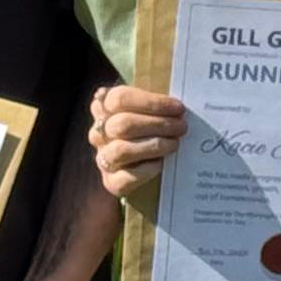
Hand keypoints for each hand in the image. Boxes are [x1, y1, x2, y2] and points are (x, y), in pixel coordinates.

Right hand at [87, 85, 187, 200]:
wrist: (145, 166)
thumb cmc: (151, 128)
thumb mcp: (151, 110)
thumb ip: (158, 104)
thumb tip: (180, 108)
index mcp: (104, 107)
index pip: (120, 98)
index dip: (152, 103)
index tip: (177, 108)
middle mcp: (99, 133)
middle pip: (122, 124)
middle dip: (158, 124)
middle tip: (181, 126)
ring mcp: (103, 158)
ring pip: (121, 150)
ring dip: (154, 145)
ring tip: (174, 143)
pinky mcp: (112, 181)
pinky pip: (125, 177)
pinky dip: (147, 170)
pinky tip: (162, 163)